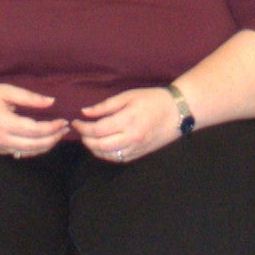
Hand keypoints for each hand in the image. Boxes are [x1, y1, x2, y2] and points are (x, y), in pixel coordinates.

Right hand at [0, 80, 72, 159]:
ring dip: (47, 145)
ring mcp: (0, 147)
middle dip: (54, 138)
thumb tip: (51, 102)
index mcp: (4, 123)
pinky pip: (22, 153)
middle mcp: (2, 139)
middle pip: (36, 145)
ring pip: (31, 152)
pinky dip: (36, 148)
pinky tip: (44, 139)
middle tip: (65, 129)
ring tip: (58, 134)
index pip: (36, 130)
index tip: (63, 121)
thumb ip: (30, 98)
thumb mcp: (7, 91)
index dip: (53, 127)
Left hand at [74, 86, 192, 164]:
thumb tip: (85, 112)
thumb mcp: (128, 96)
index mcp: (127, 121)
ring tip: (89, 138)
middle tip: (80, 131)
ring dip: (94, 148)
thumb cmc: (153, 100)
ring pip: (107, 155)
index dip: (82, 128)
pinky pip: (118, 158)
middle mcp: (131, 138)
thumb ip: (105, 106)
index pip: (97, 130)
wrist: (178, 112)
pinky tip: (102, 146)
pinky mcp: (139, 154)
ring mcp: (136, 148)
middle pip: (99, 145)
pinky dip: (106, 154)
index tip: (76, 122)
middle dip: (85, 139)